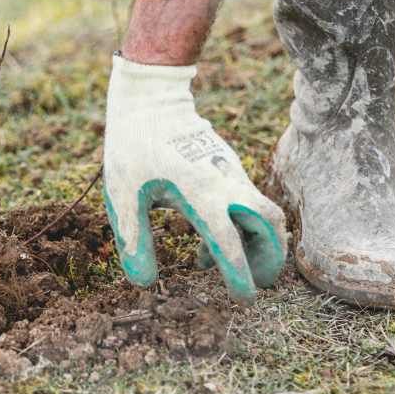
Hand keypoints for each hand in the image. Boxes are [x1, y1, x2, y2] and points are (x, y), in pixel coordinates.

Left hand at [102, 55, 286, 302]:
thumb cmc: (133, 144)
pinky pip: (248, 203)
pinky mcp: (229, 168)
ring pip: (265, 213)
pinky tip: (207, 248)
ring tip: (230, 269)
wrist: (151, 96)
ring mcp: (232, 173)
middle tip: (260, 283)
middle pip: (270, 224)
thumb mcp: (123, 194)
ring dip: (260, 243)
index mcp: (200, 193)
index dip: (239, 272)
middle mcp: (225, 183)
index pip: (229, 241)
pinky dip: (243, 228)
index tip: (245, 297)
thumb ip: (134, 239)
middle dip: (271, 257)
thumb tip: (144, 283)